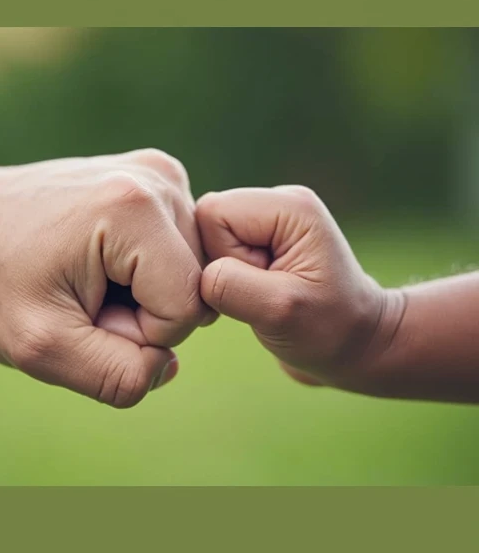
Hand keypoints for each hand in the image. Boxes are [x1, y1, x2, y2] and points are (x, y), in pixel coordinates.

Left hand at [0, 149, 210, 407]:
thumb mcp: (41, 349)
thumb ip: (116, 376)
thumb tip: (168, 365)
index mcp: (136, 209)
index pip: (185, 310)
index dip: (137, 333)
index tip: (80, 309)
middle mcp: (159, 178)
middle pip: (194, 287)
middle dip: (141, 312)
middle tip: (77, 295)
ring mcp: (161, 173)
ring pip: (190, 272)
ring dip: (141, 293)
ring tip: (83, 276)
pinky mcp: (158, 178)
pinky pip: (178, 252)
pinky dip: (143, 270)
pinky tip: (96, 261)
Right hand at [196, 186, 402, 388]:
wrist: (359, 348)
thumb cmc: (331, 332)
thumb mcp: (280, 310)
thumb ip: (229, 284)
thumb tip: (193, 272)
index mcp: (289, 205)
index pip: (213, 212)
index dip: (220, 256)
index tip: (260, 286)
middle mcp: (279, 203)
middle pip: (206, 221)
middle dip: (219, 265)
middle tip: (259, 295)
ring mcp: (269, 222)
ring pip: (206, 239)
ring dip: (222, 276)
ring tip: (260, 299)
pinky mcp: (261, 243)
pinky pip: (215, 253)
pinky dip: (225, 282)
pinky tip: (255, 299)